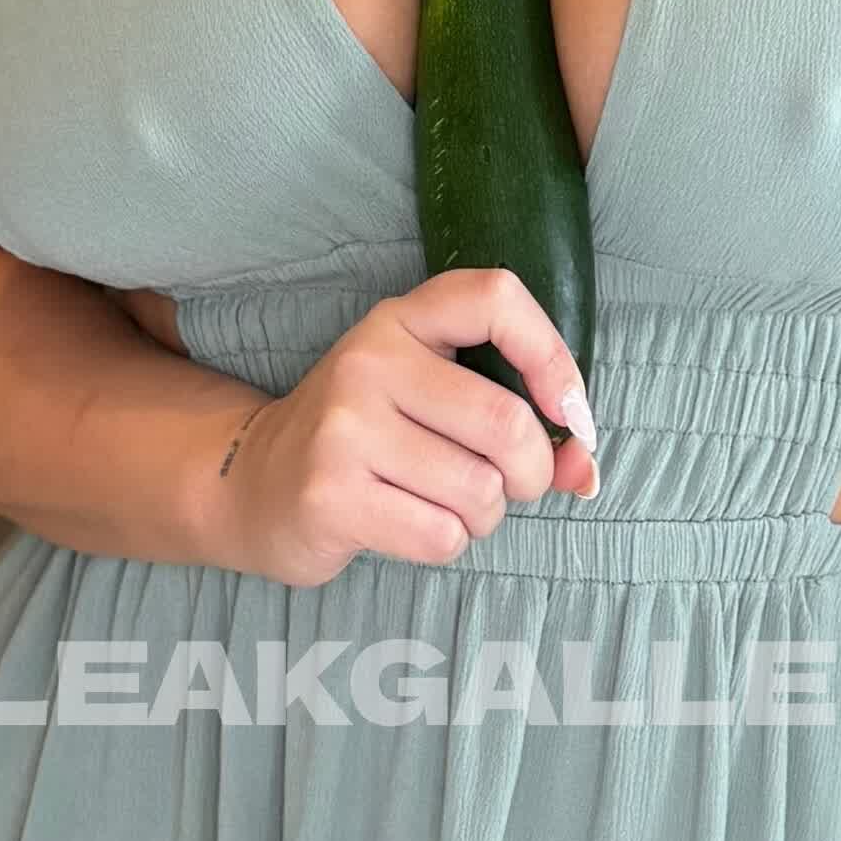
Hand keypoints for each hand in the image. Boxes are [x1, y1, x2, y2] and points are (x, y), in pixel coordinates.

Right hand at [206, 266, 598, 587]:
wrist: (256, 483)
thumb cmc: (371, 441)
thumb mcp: (433, 401)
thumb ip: (520, 419)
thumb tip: (585, 467)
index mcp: (400, 321)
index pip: (494, 297)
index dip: (551, 355)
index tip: (565, 410)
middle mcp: (369, 363)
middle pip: (506, 422)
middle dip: (531, 472)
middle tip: (512, 484)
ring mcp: (345, 430)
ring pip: (479, 490)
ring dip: (484, 515)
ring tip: (445, 503)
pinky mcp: (332, 497)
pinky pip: (442, 535)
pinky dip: (447, 542)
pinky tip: (410, 524)